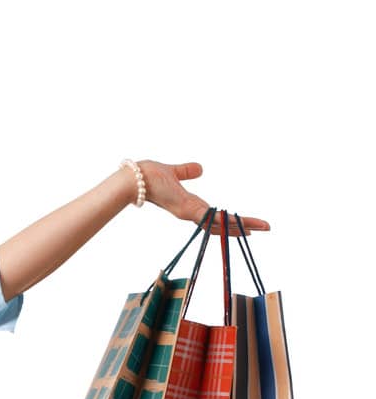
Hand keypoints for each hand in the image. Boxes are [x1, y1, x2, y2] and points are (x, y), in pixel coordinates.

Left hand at [135, 161, 269, 235]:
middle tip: (264, 229)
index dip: (231, 221)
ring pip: (220, 224)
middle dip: (243, 227)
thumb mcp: (174, 171)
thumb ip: (187, 171)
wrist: (135, 179)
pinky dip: (224, 222)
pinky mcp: (187, 210)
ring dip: (240, 226)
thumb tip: (201, 169)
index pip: (216, 216)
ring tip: (260, 229)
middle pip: (223, 224)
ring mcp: (190, 213)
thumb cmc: (149, 176)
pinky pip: (210, 218)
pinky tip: (239, 225)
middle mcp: (192, 213)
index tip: (247, 223)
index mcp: (190, 205)